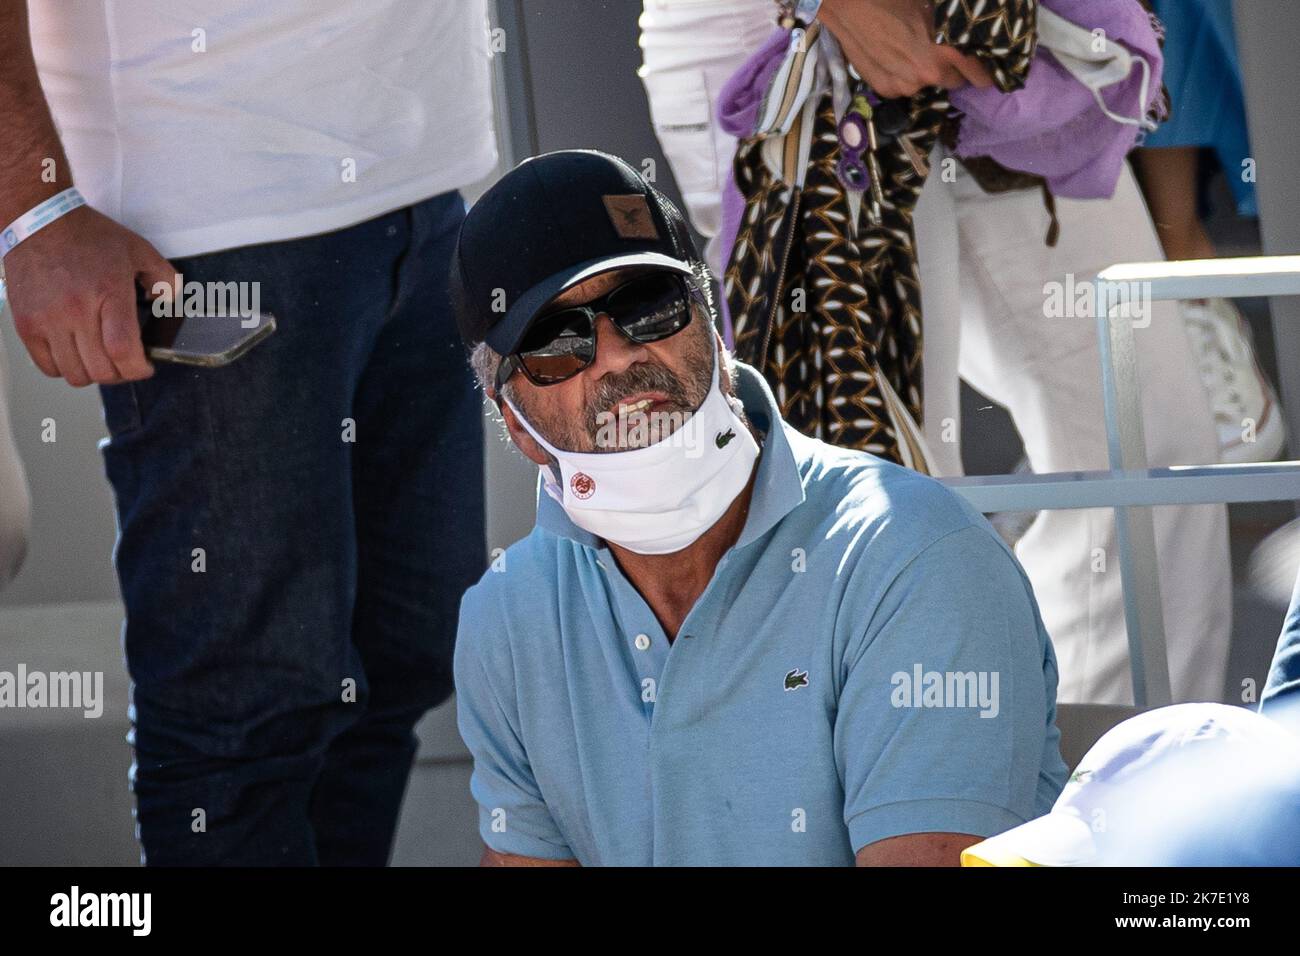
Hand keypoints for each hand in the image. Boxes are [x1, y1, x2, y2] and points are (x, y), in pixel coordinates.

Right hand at [4, 205, 174, 385]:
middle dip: (121, 374)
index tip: (145, 366)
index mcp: (108, 293)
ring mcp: (47, 320)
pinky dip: (64, 368)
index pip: (122, 350)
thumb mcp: (139, 250)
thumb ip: (164, 278)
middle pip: (101, 370)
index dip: (138, 369)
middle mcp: (75, 310)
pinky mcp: (26, 325)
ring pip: (75, 374)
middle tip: (126, 363)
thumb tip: (169, 303)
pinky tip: (75, 353)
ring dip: (93, 373)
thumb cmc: (88, 236)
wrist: (38, 221)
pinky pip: (47, 366)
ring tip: (100, 358)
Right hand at [819, 0, 993, 98]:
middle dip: (954, 69)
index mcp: (942, 54)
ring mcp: (902, 86)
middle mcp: (924, 77)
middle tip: (946, 51)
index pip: (978, 75)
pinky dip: (905, 76)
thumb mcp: (933, 5)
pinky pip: (904, 86)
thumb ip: (954, 25)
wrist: (848, 4)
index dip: (985, 70)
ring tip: (915, 51)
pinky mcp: (884, 89)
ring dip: (926, 72)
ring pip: (926, 84)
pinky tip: (896, 57)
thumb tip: (970, 33)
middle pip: (953, 82)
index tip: (988, 67)